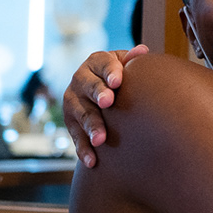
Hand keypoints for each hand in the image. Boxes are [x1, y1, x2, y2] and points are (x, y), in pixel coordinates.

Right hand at [61, 45, 147, 166]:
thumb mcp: (126, 65)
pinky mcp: (70, 123)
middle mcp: (80, 79)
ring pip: (81, 113)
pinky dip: (83, 150)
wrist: (104, 93)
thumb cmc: (122, 78)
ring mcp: (73, 101)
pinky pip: (75, 137)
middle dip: (97, 93)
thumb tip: (142, 51)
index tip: (118, 82)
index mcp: (96, 62)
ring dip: (91, 126)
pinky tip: (92, 161)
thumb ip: (132, 60)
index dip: (110, 72)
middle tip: (108, 102)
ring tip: (100, 139)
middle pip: (88, 86)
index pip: (102, 64)